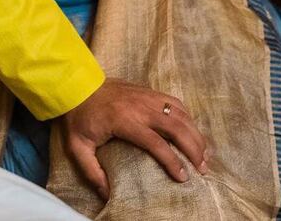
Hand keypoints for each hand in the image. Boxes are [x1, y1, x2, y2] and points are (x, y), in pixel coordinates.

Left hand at [60, 78, 207, 199]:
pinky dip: (187, 116)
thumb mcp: (78, 146)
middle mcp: (139, 106)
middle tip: (202, 169)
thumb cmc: (79, 116)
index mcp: (124, 120)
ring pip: (179, 113)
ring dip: (195, 133)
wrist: (76, 85)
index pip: (156, 143)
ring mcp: (145, 96)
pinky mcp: (146, 90)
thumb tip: (107, 194)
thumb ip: (92, 172)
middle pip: (175, 127)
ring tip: (204, 153)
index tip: (183, 178)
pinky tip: (192, 130)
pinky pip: (173, 101)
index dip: (172, 161)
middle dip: (193, 148)